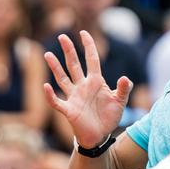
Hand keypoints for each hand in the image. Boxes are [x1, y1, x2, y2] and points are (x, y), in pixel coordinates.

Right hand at [43, 31, 132, 148]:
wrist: (99, 135)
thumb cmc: (108, 117)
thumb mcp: (120, 102)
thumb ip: (123, 89)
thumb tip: (124, 78)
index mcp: (95, 82)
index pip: (91, 60)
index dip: (88, 46)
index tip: (83, 33)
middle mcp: (82, 86)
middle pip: (73, 65)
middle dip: (68, 51)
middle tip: (62, 36)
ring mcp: (74, 97)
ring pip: (62, 79)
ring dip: (55, 67)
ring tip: (47, 54)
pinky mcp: (68, 110)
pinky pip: (57, 101)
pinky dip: (50, 95)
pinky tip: (45, 86)